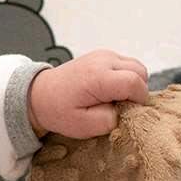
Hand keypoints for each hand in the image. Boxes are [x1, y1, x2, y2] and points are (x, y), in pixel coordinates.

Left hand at [27, 50, 148, 139]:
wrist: (40, 94)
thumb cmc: (58, 110)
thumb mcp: (83, 126)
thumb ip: (110, 120)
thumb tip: (126, 111)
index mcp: (99, 77)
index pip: (135, 83)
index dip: (138, 100)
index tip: (128, 112)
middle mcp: (104, 60)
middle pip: (140, 72)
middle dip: (136, 91)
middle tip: (120, 106)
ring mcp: (104, 54)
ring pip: (136, 67)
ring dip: (131, 84)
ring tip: (113, 98)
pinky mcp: (103, 55)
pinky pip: (126, 65)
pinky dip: (124, 78)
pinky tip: (109, 90)